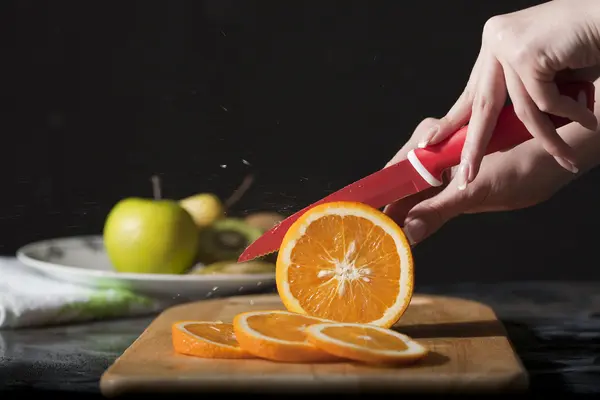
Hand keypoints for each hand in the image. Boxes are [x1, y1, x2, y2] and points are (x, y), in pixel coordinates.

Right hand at [385, 118, 577, 244]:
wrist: (555, 163)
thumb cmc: (522, 167)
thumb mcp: (476, 192)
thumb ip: (438, 211)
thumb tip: (407, 232)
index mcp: (436, 144)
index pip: (397, 169)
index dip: (381, 191)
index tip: (365, 213)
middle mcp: (436, 154)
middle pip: (401, 182)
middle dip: (388, 205)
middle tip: (372, 232)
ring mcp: (445, 170)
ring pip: (414, 192)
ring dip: (402, 213)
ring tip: (385, 235)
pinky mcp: (455, 184)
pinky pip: (429, 200)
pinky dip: (419, 216)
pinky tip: (409, 230)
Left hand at [419, 0, 599, 190]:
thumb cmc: (588, 46)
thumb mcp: (543, 72)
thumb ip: (519, 93)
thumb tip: (494, 134)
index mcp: (493, 43)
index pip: (472, 92)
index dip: (454, 121)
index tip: (430, 142)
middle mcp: (494, 40)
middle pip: (481, 106)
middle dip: (475, 146)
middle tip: (465, 176)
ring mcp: (508, 44)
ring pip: (522, 111)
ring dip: (548, 140)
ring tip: (567, 159)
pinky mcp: (526, 54)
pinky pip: (545, 102)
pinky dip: (570, 113)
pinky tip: (588, 117)